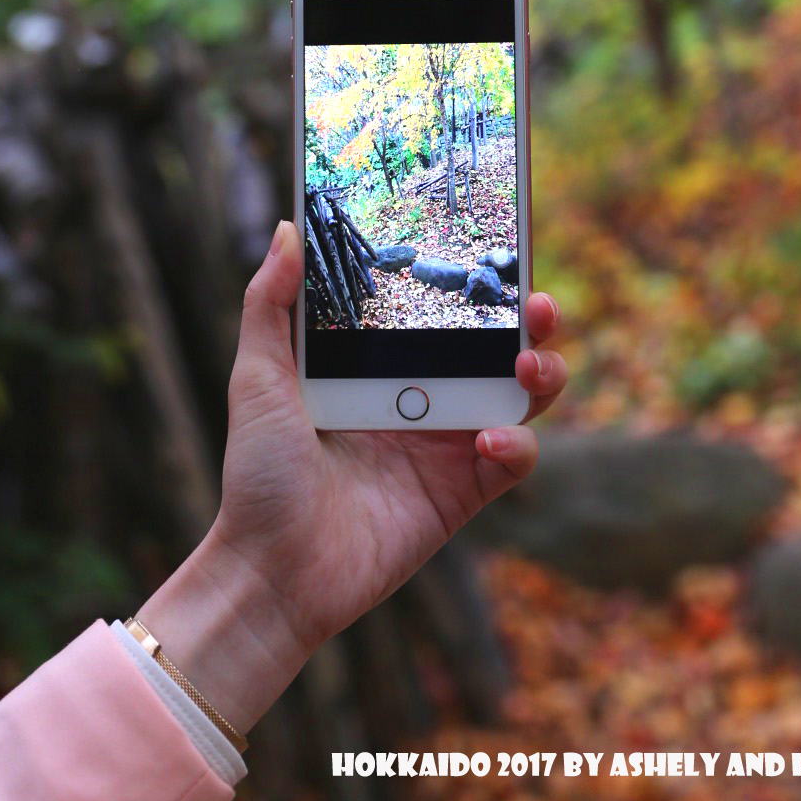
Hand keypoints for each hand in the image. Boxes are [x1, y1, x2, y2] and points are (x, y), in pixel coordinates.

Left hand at [138, 219, 565, 733]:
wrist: (271, 571)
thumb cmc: (257, 476)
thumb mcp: (257, 379)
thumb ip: (271, 305)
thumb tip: (289, 229)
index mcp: (381, 362)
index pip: (443, 308)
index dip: (478, 279)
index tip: (499, 245)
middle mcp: (423, 396)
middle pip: (499, 343)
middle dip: (531, 317)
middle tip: (536, 303)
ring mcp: (447, 443)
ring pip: (522, 394)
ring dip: (543, 371)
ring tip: (527, 364)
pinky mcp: (463, 492)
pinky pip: (513, 458)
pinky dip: (516, 444)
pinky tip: (487, 440)